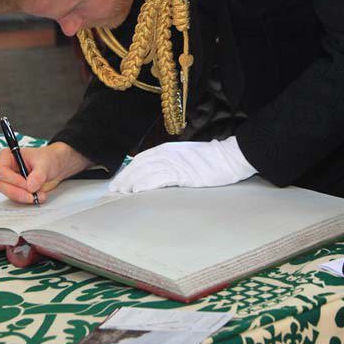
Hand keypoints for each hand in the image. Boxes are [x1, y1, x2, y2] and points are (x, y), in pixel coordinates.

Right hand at [0, 141, 92, 203]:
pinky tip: (38, 196)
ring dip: (24, 197)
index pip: (1, 171)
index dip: (13, 180)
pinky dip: (27, 199)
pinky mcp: (16, 190)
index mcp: (8, 156)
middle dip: (18, 192)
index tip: (27, 185)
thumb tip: (30, 186)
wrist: (55, 166)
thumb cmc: (48, 159)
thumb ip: (38, 174)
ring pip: (9, 194)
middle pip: (2, 185)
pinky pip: (16, 198)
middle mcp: (6, 169)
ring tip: (40, 195)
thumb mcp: (45, 163)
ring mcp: (10, 181)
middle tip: (33, 195)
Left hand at [108, 136, 256, 193]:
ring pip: (145, 173)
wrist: (230, 157)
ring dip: (131, 183)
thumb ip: (170, 162)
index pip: (140, 160)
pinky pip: (159, 179)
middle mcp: (167, 154)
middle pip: (138, 166)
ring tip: (122, 193)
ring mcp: (174, 164)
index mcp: (166, 149)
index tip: (118, 182)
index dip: (127, 171)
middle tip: (114, 191)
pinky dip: (146, 185)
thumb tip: (156, 174)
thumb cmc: (210, 159)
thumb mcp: (186, 157)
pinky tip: (138, 192)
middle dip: (125, 178)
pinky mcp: (183, 174)